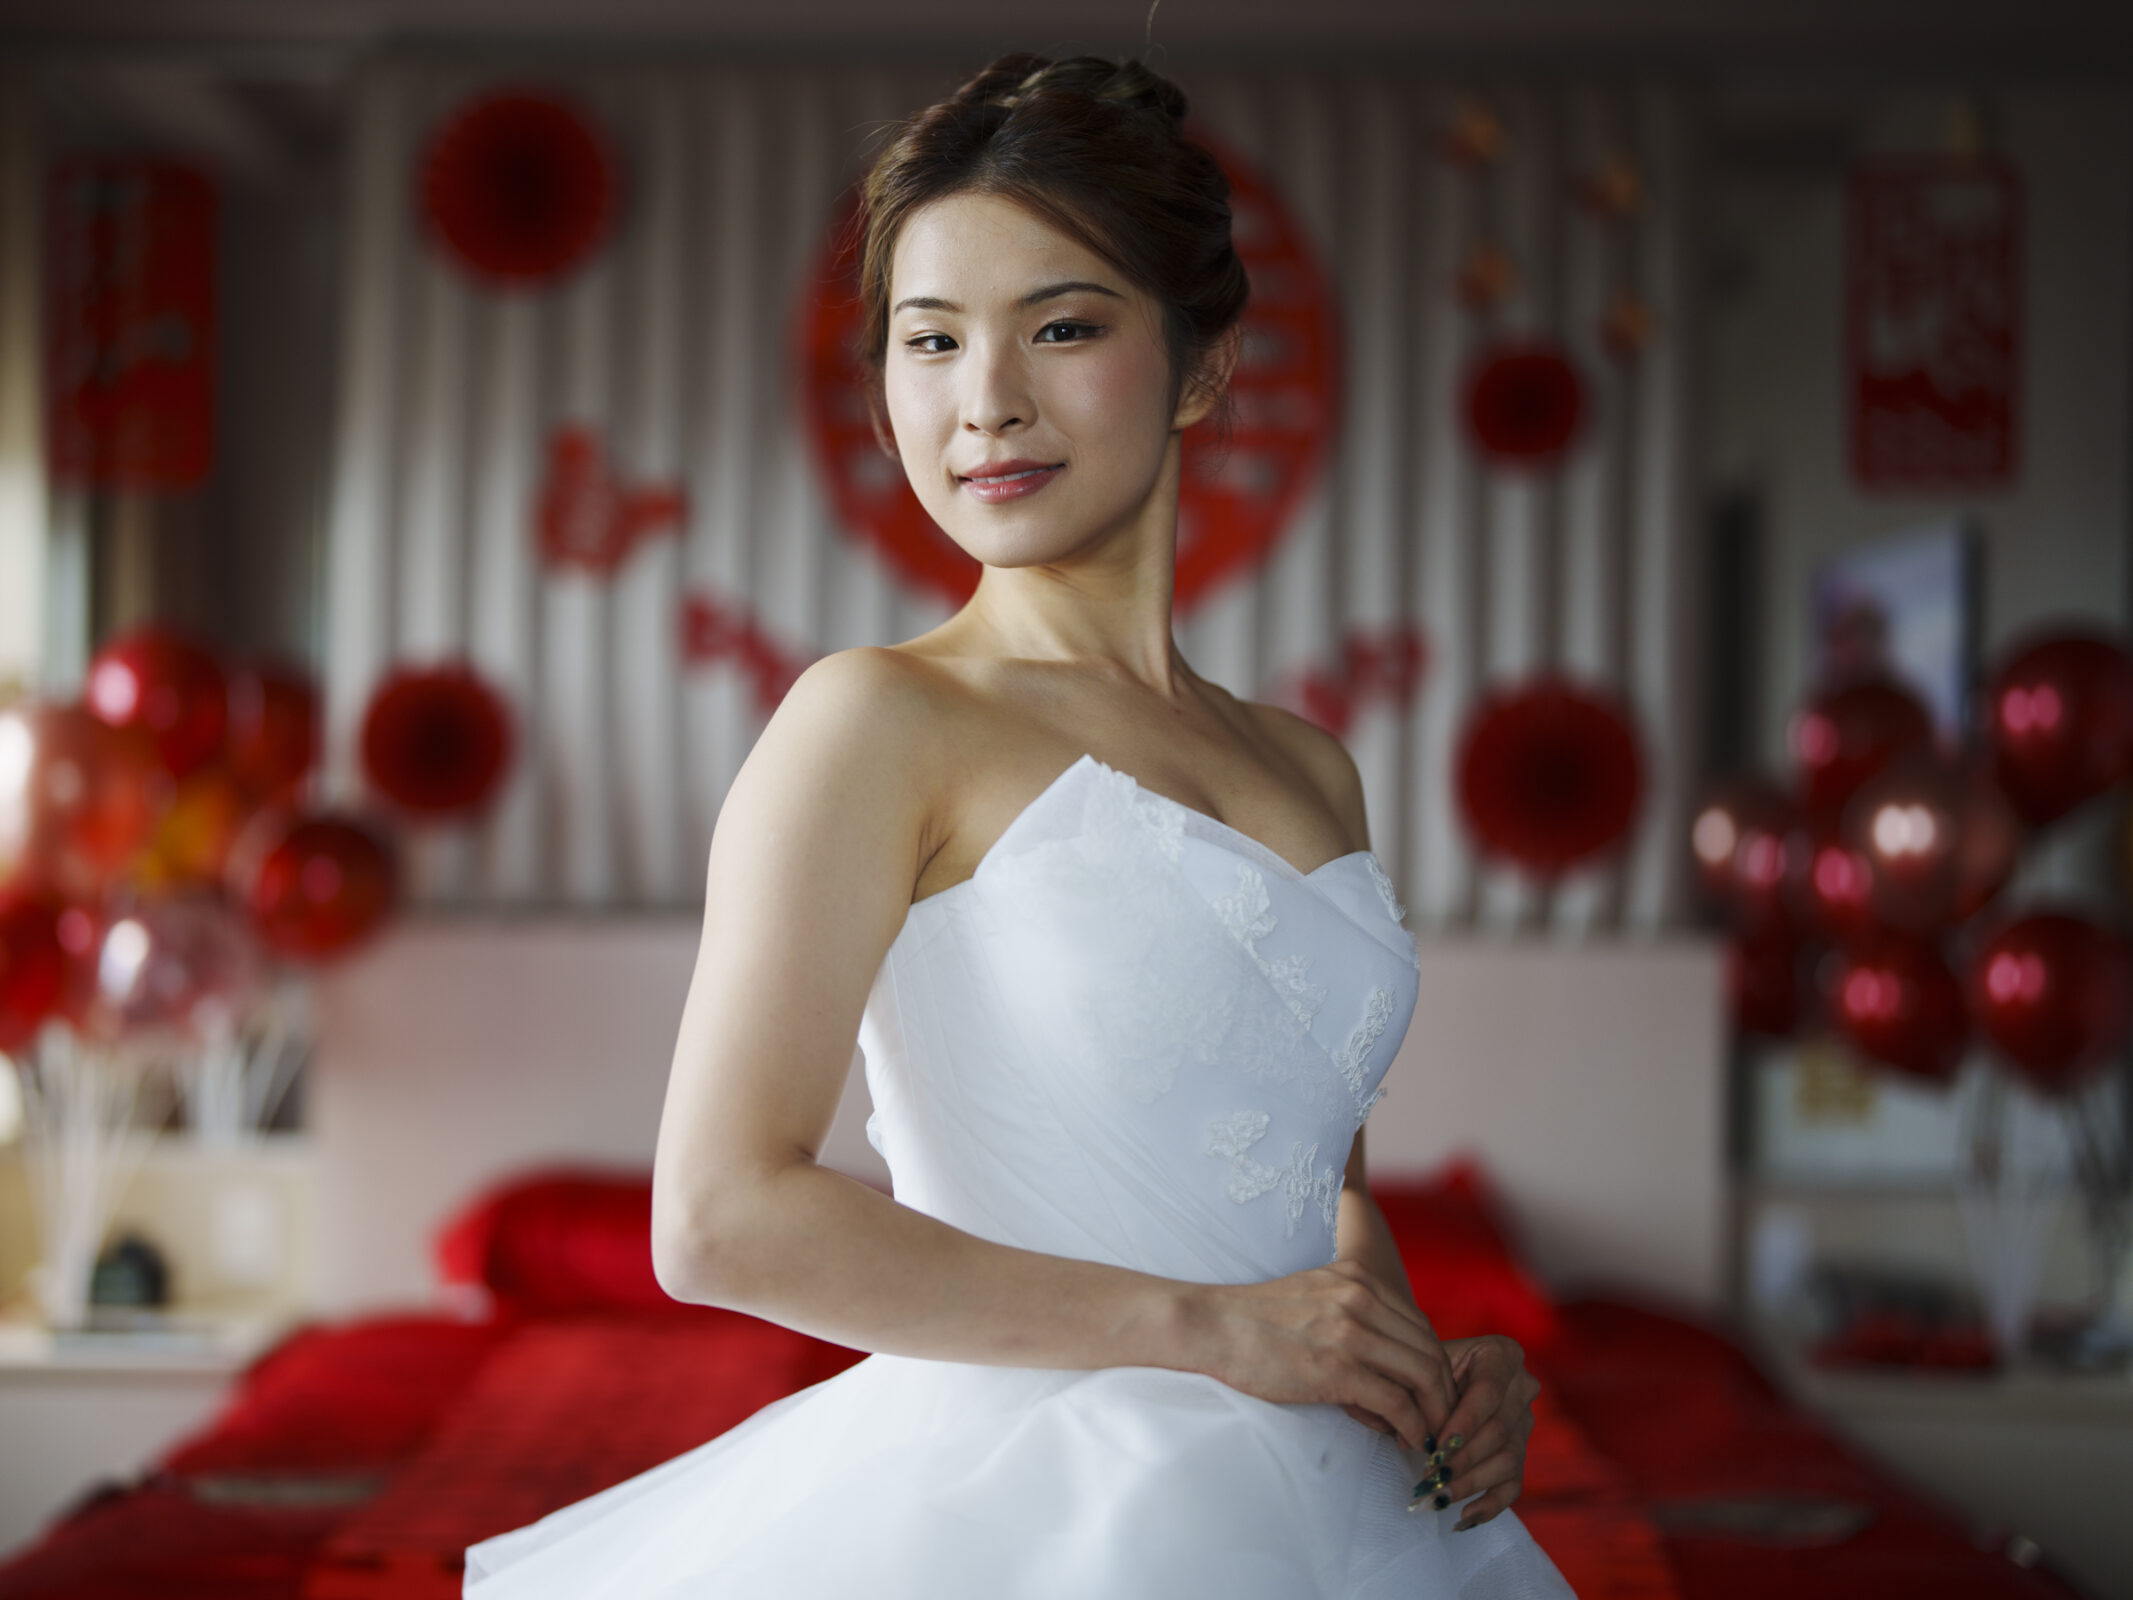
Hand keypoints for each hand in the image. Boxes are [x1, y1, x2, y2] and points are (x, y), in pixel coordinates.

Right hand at [1188, 1258, 1457, 1451]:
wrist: (1211, 1325)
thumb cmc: (1254, 1320)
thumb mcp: (1313, 1296)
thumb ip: (1352, 1313)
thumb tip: (1384, 1361)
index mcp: (1358, 1278)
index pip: (1420, 1326)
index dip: (1436, 1365)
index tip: (1432, 1395)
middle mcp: (1362, 1298)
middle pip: (1431, 1349)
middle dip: (1444, 1392)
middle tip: (1441, 1423)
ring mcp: (1352, 1332)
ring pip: (1423, 1375)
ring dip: (1434, 1413)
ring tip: (1428, 1437)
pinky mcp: (1337, 1368)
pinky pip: (1397, 1402)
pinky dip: (1411, 1426)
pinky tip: (1407, 1440)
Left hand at [1410, 1335, 1537, 1529]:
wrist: (1439, 1374)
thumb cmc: (1426, 1367)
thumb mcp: (1423, 1367)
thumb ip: (1416, 1396)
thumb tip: (1405, 1438)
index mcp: (1503, 1354)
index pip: (1488, 1392)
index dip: (1464, 1422)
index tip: (1437, 1447)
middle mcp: (1523, 1387)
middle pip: (1499, 1430)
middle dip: (1463, 1458)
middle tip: (1431, 1477)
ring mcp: (1526, 1422)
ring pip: (1507, 1459)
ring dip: (1470, 1483)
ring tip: (1438, 1497)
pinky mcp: (1521, 1453)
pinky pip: (1513, 1484)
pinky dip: (1490, 1505)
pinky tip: (1463, 1517)